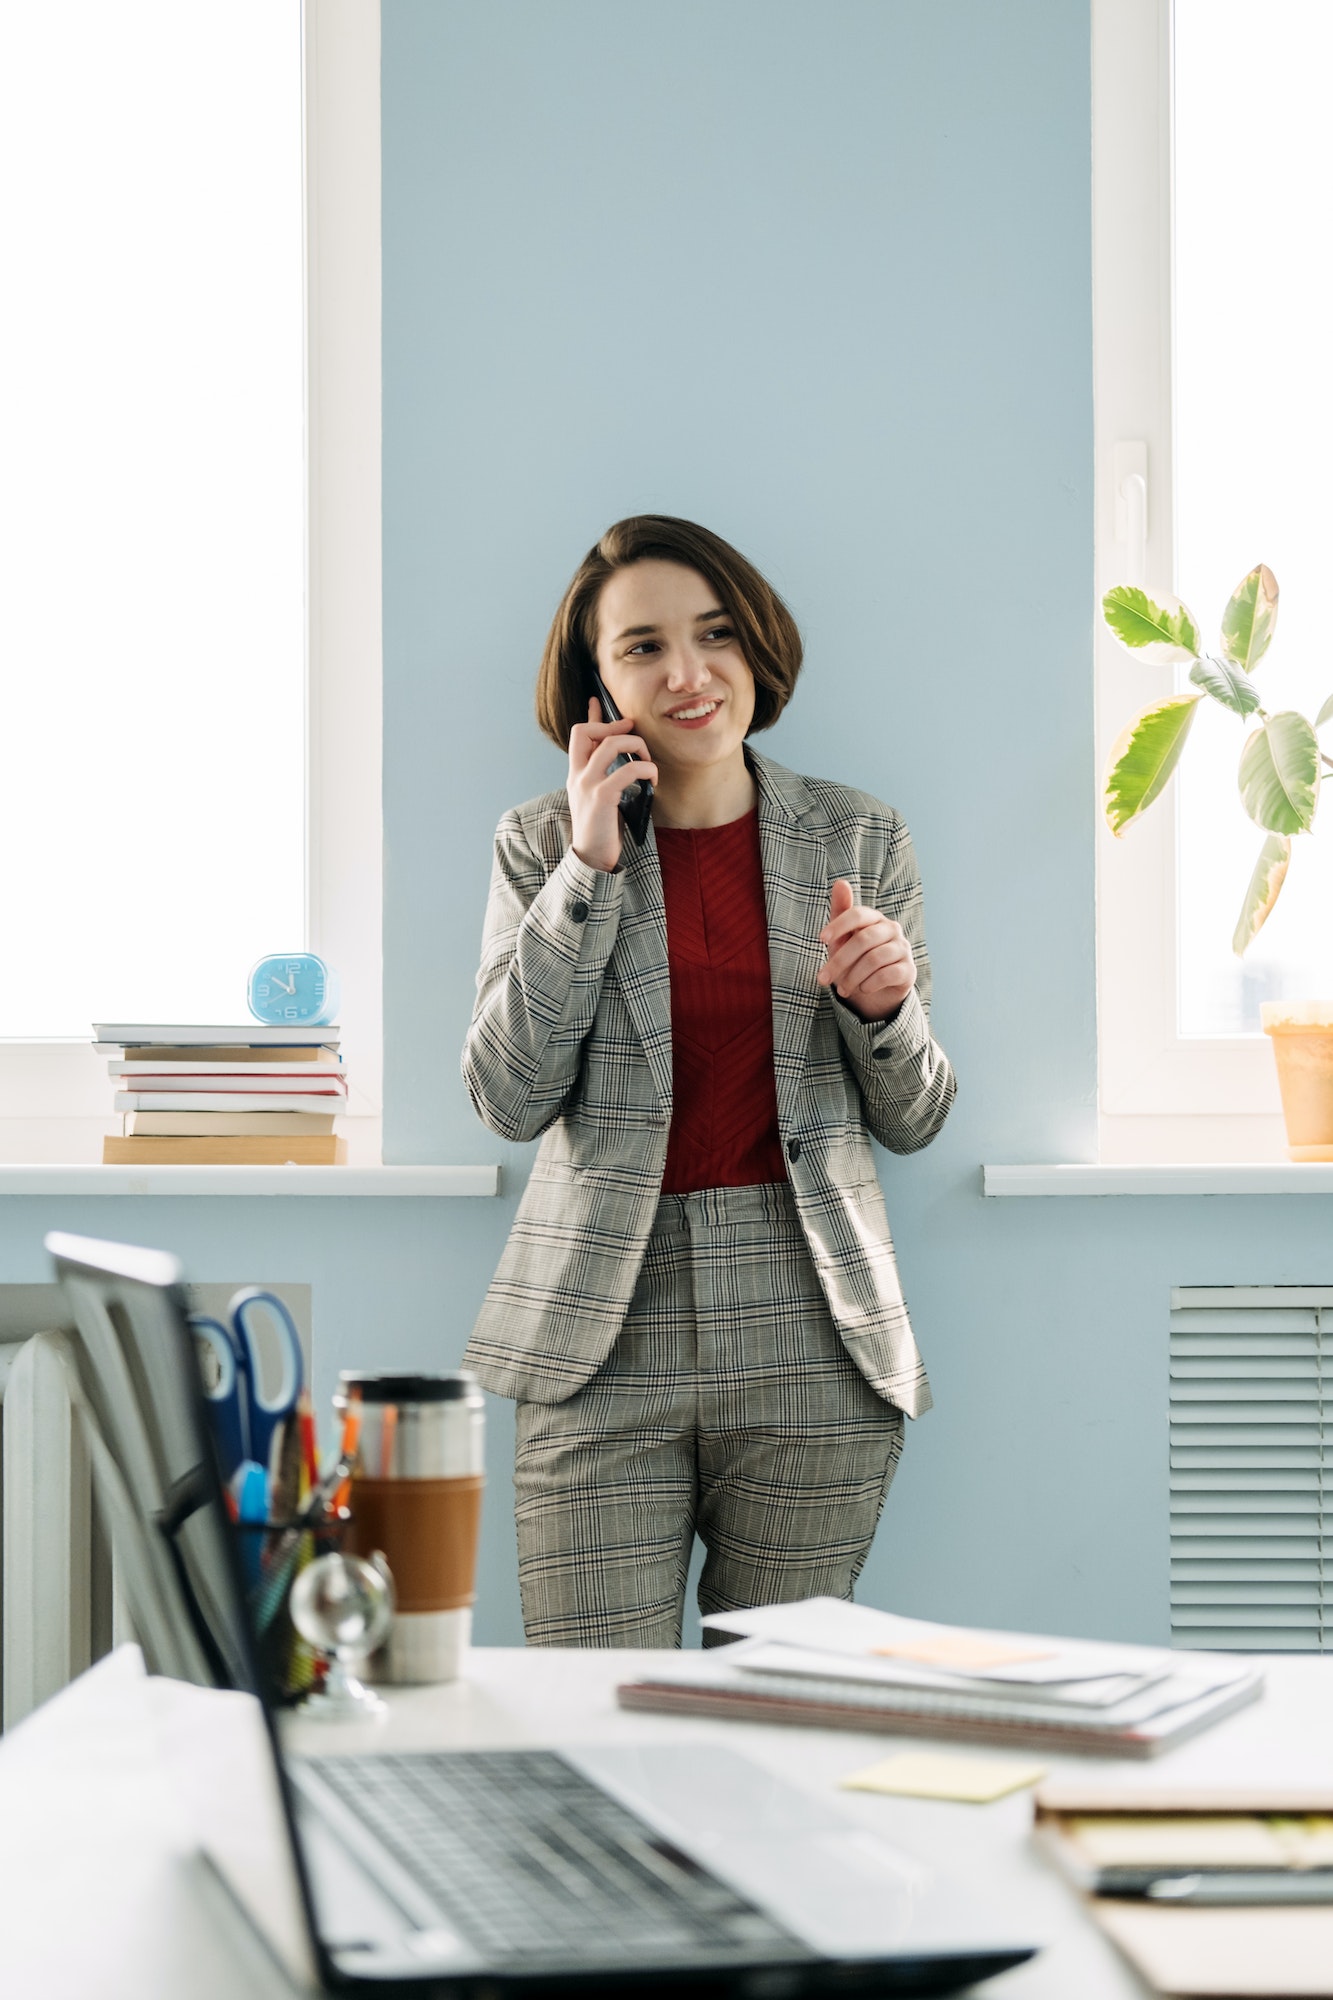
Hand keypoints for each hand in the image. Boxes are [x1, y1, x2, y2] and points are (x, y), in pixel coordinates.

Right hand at [567, 698, 658, 872]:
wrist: (591, 860)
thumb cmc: (601, 830)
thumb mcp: (598, 798)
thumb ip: (605, 778)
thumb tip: (624, 763)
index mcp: (575, 775)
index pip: (579, 736)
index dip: (591, 716)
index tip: (598, 702)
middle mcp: (577, 776)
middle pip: (587, 732)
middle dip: (614, 726)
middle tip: (633, 733)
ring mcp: (587, 786)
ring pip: (610, 745)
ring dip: (635, 746)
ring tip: (647, 760)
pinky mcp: (602, 798)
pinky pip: (627, 771)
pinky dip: (645, 769)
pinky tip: (652, 779)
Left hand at [816, 879, 916, 1021]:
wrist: (877, 990)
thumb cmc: (855, 958)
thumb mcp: (842, 937)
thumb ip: (841, 910)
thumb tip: (840, 882)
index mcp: (874, 918)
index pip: (858, 914)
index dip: (839, 925)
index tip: (821, 939)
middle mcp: (891, 929)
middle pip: (863, 940)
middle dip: (839, 961)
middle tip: (823, 978)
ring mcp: (902, 949)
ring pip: (874, 959)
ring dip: (853, 977)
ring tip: (842, 989)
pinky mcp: (909, 970)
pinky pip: (888, 974)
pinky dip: (870, 984)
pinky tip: (862, 989)